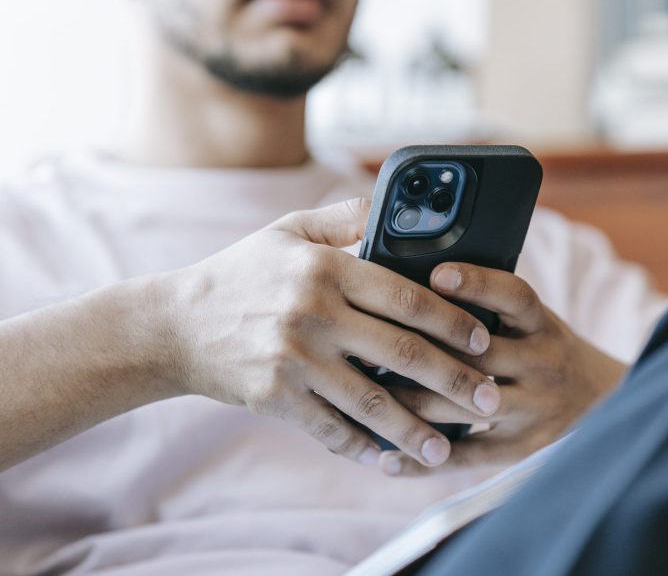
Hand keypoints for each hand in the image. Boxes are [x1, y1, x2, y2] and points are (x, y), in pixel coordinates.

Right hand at [157, 199, 501, 467]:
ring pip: (372, 402)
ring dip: (417, 430)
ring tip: (450, 448)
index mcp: (326, 268)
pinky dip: (364, 448)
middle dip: (455, 381)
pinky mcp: (275, 398)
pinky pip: (331, 429)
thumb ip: (344, 217)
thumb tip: (398, 206)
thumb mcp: (288, 231)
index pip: (407, 297)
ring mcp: (293, 359)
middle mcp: (313, 313)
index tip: (485, 340)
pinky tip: (392, 461)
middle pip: (403, 353)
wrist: (174, 325)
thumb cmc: (241, 274)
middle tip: (492, 401)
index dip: (454, 321)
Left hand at [378, 263, 626, 475]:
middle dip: (420, 351)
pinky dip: (423, 461)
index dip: (477, 283)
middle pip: (478, 356)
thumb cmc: (546, 350)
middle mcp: (544, 365)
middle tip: (367, 343)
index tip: (435, 275)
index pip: (514, 296)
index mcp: (544, 325)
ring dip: (409, 404)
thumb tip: (419, 280)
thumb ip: (491, 307)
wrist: (605, 402)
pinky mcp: (523, 450)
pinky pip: (467, 457)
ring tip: (364, 396)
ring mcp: (535, 410)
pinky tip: (385, 458)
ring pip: (463, 408)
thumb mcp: (534, 322)